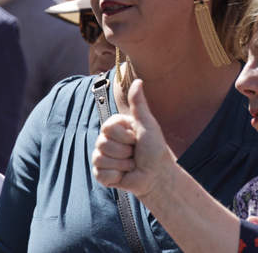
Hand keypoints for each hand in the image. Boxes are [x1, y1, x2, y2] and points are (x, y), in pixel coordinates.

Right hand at [92, 79, 175, 198]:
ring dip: (122, 164)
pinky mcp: (102, 174)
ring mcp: (103, 157)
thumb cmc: (155, 149)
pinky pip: (100, 174)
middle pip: (102, 143)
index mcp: (116, 127)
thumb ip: (138, 103)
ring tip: (131, 164)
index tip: (136, 137)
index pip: (107, 127)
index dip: (124, 135)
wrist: (157, 176)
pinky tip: (124, 175)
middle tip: (135, 153)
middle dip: (124, 151)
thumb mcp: (147, 124)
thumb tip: (138, 80)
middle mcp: (107, 140)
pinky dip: (116, 176)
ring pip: (100, 158)